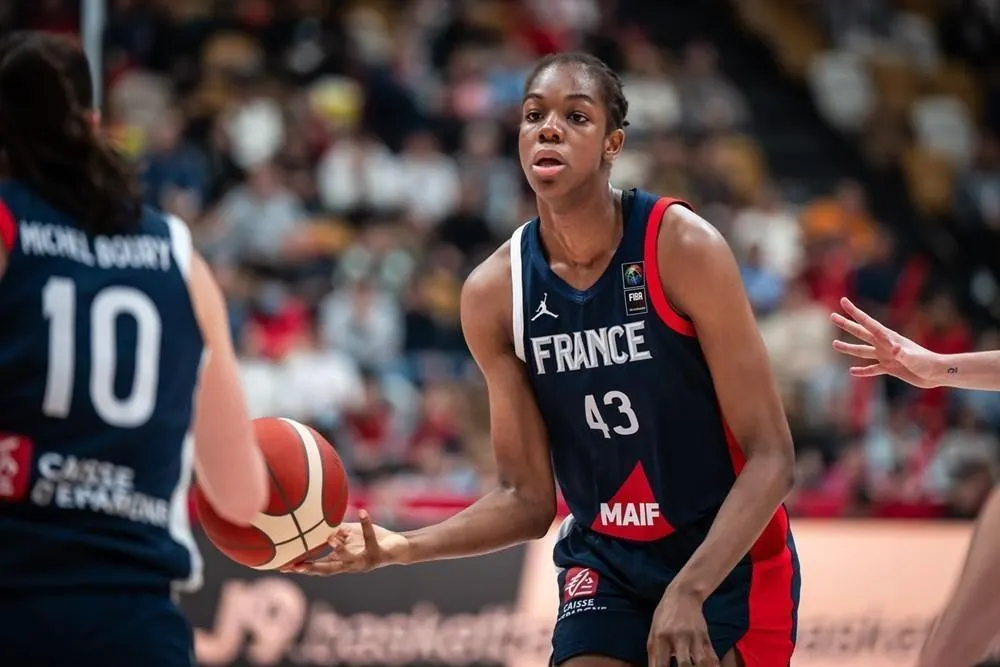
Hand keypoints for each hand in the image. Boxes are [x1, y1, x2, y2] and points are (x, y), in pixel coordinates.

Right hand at [281, 510, 408, 575]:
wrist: (398, 547)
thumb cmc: (371, 540)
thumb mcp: (349, 536)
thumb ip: (335, 532)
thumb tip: (317, 523)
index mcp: (342, 562)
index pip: (318, 567)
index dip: (301, 568)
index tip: (283, 566)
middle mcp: (351, 565)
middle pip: (328, 570)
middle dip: (312, 568)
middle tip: (296, 566)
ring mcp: (364, 561)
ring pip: (349, 558)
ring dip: (339, 549)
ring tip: (330, 539)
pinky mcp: (378, 553)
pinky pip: (370, 538)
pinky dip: (366, 524)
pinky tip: (362, 512)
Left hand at [647, 586, 718, 666]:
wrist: (683, 596)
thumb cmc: (664, 617)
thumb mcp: (653, 633)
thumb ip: (654, 655)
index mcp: (660, 637)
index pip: (660, 664)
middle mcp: (678, 638)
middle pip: (684, 663)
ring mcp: (694, 637)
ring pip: (701, 661)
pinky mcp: (705, 637)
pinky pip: (712, 656)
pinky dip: (713, 666)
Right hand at [830, 297, 940, 388]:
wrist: (937, 373)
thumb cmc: (928, 363)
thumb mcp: (914, 358)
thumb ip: (902, 353)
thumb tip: (893, 349)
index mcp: (888, 338)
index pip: (867, 323)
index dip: (854, 312)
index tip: (843, 301)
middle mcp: (884, 344)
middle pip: (861, 333)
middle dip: (846, 324)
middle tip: (832, 316)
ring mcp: (886, 356)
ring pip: (862, 350)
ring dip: (848, 347)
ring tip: (834, 344)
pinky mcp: (890, 368)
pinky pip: (872, 368)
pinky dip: (863, 371)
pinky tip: (853, 372)